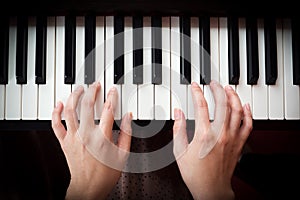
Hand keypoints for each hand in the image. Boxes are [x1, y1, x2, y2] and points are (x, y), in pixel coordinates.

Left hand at [51, 82, 131, 199]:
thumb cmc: (105, 174)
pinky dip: (55, 113)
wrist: (87, 188)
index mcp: (102, 138)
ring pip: (70, 111)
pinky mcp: (64, 142)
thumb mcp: (123, 155)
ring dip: (74, 96)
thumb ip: (127, 134)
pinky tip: (59, 104)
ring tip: (80, 89)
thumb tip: (129, 117)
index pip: (108, 110)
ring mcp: (73, 138)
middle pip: (87, 105)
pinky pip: (56, 125)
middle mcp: (86, 135)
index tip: (113, 91)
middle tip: (95, 85)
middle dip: (92, 91)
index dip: (111, 97)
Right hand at [173, 81, 252, 199]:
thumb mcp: (179, 151)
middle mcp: (220, 134)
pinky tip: (244, 106)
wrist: (211, 189)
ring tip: (228, 89)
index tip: (195, 86)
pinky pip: (247, 125)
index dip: (197, 93)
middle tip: (213, 84)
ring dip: (233, 97)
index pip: (201, 106)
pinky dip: (247, 113)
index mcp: (204, 135)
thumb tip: (178, 113)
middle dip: (218, 89)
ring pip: (236, 111)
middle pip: (223, 104)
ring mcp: (232, 138)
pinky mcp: (239, 144)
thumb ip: (178, 129)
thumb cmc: (195, 173)